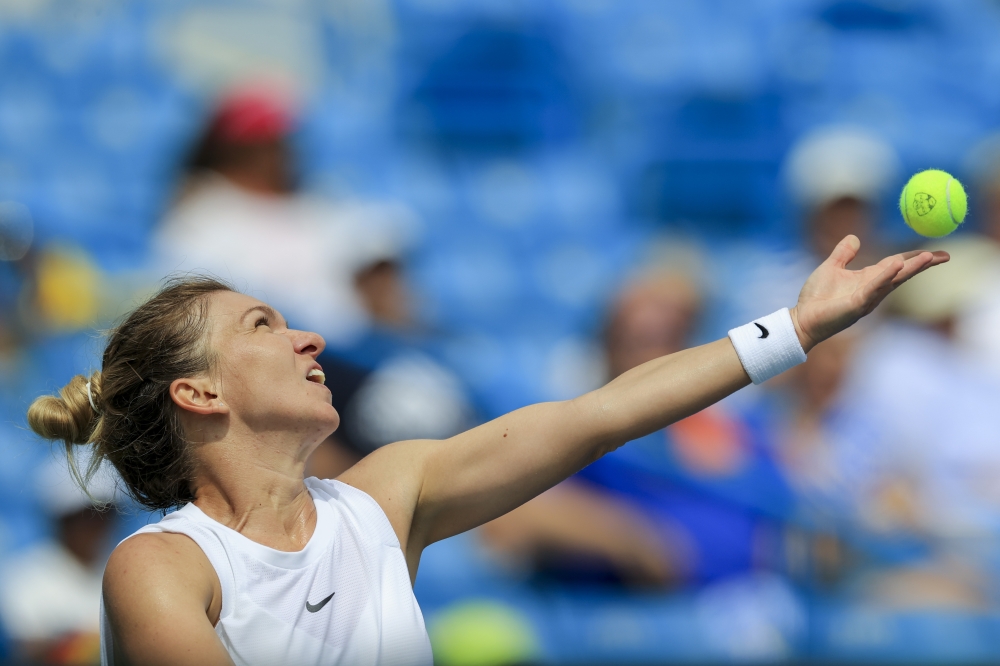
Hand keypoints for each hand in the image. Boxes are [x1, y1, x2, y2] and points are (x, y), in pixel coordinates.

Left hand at [790, 235, 949, 351]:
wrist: (802, 318)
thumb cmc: (816, 298)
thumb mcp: (831, 267)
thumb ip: (844, 253)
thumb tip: (854, 237)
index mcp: (869, 278)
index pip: (897, 265)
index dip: (914, 258)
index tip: (934, 252)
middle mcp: (873, 288)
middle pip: (903, 273)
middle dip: (923, 264)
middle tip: (945, 255)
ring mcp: (867, 297)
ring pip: (893, 280)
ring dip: (911, 269)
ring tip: (928, 257)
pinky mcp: (856, 304)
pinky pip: (873, 288)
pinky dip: (885, 276)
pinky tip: (896, 265)